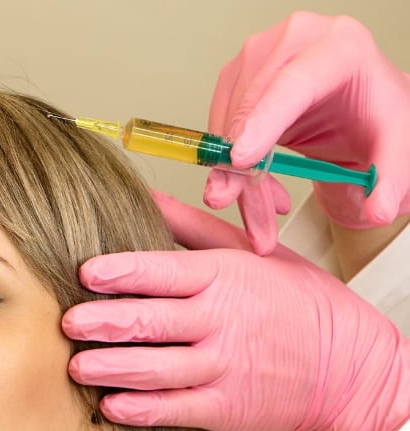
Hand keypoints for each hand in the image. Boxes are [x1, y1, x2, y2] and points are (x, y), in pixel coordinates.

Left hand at [63, 192, 409, 430]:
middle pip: (151, 320)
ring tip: (76, 365)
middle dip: (102, 322)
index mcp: (224, 277)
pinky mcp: (224, 407)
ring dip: (110, 368)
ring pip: (155, 368)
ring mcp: (223, 367)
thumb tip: (145, 197)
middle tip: (66, 322)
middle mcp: (221, 321)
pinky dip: (139, 408)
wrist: (349, 366)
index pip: (163, 271)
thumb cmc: (295, 303)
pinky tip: (109, 405)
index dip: (121, 272)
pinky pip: (174, 408)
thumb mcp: (253, 254)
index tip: (85, 273)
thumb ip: (192, 229)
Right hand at [204, 12, 409, 253]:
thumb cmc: (374, 116)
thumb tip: (377, 209)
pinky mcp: (237, 75)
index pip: (294, 81)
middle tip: (230, 200)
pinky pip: (219, 126)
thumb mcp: (395, 147)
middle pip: (252, 104)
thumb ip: (391, 180)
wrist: (358, 108)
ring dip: (233, 172)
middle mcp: (295, 41)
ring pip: (228, 120)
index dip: (263, 121)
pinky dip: (228, 164)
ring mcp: (260, 54)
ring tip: (261, 206)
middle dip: (236, 161)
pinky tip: (254, 183)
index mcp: (341, 46)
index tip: (240, 160)